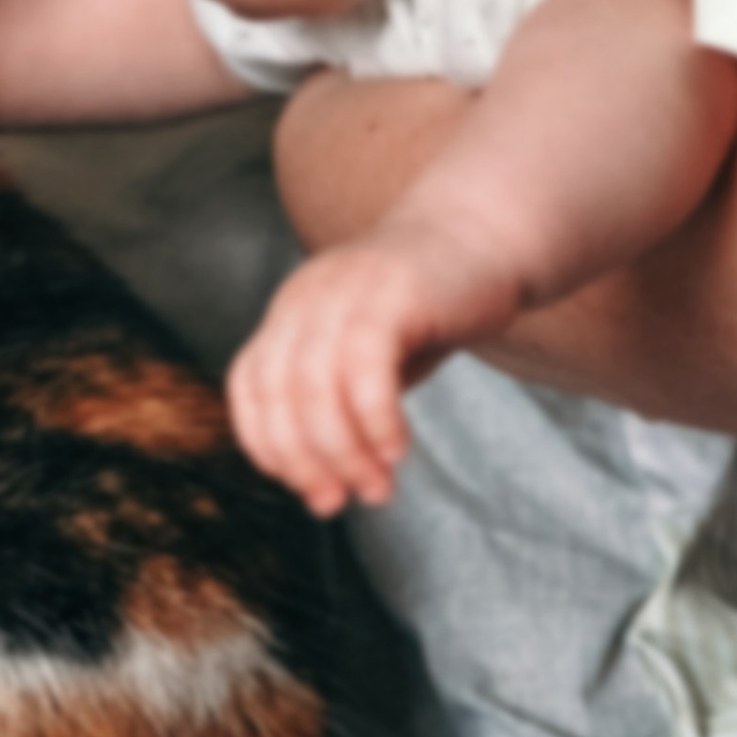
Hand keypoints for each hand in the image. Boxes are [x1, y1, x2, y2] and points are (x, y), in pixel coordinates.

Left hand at [226, 223, 514, 517]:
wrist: (487, 235)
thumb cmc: (429, 308)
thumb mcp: (369, 359)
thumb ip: (341, 409)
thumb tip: (325, 488)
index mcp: (291, 310)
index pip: (250, 385)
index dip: (268, 446)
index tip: (308, 488)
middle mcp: (306, 295)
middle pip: (279, 393)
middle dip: (305, 461)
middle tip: (340, 501)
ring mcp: (346, 289)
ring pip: (316, 386)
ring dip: (343, 451)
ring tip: (377, 488)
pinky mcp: (391, 291)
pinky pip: (365, 367)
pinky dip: (375, 419)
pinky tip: (397, 449)